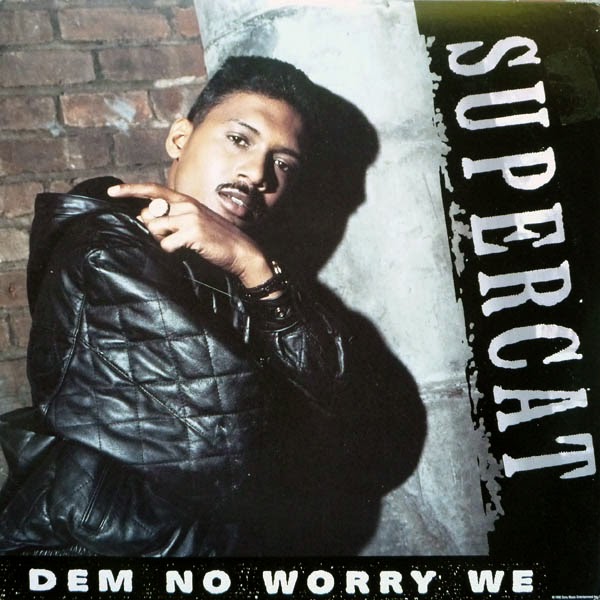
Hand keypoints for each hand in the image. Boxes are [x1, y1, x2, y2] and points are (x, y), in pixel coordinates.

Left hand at [107, 182, 274, 287]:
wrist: (241, 251)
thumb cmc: (215, 239)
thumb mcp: (194, 222)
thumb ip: (173, 218)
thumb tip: (146, 219)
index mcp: (185, 200)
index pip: (153, 190)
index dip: (131, 190)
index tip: (112, 192)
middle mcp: (186, 205)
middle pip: (149, 215)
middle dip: (153, 230)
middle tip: (172, 239)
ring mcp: (189, 217)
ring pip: (155, 229)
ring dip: (162, 241)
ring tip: (181, 245)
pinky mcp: (192, 233)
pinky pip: (166, 244)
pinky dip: (171, 251)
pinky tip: (186, 251)